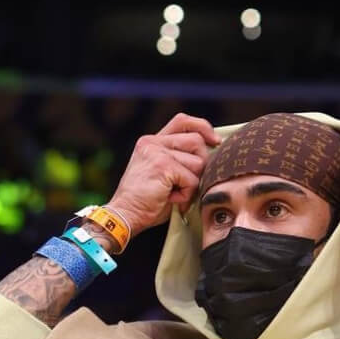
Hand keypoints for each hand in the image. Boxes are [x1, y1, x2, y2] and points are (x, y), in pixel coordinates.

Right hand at [106, 113, 220, 236]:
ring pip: (198, 162)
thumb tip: (209, 156)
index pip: (182, 121)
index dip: (203, 127)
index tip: (215, 141)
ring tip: (173, 194)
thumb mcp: (162, 175)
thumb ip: (178, 160)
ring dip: (192, 184)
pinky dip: (186, 195)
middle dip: (201, 164)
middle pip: (196, 140)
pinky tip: (171, 199)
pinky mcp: (163, 166)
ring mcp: (158, 152)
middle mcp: (153, 143)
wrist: (124, 216)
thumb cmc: (145, 203)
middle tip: (188, 184)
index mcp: (152, 142)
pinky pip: (192, 180)